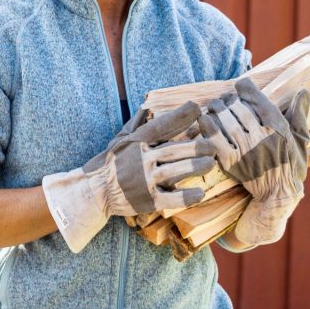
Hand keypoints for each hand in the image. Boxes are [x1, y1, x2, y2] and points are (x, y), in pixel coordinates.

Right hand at [43, 101, 216, 251]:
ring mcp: (144, 181)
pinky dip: (187, 196)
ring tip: (211, 164)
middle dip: (196, 146)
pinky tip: (200, 192)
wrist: (95, 191)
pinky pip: (172, 199)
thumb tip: (147, 108)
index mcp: (136, 144)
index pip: (160, 126)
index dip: (179, 116)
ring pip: (175, 172)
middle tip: (213, 145)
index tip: (197, 108)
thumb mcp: (119, 141)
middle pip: (173, 150)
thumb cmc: (110, 163)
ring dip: (195, 167)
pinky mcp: (148, 200)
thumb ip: (136, 125)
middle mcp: (140, 160)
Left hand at [198, 77, 309, 245]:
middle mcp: (261, 136)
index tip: (240, 87)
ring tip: (213, 107)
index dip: (245, 88)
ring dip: (215, 109)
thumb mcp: (300, 141)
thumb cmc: (290, 166)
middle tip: (223, 98)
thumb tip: (303, 90)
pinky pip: (214, 139)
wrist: (277, 195)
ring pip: (224, 120)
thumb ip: (299, 115)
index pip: (257, 98)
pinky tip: (203, 121)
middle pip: (238, 107)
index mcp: (278, 128)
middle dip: (228, 99)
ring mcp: (245, 149)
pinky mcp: (230, 162)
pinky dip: (206, 127)